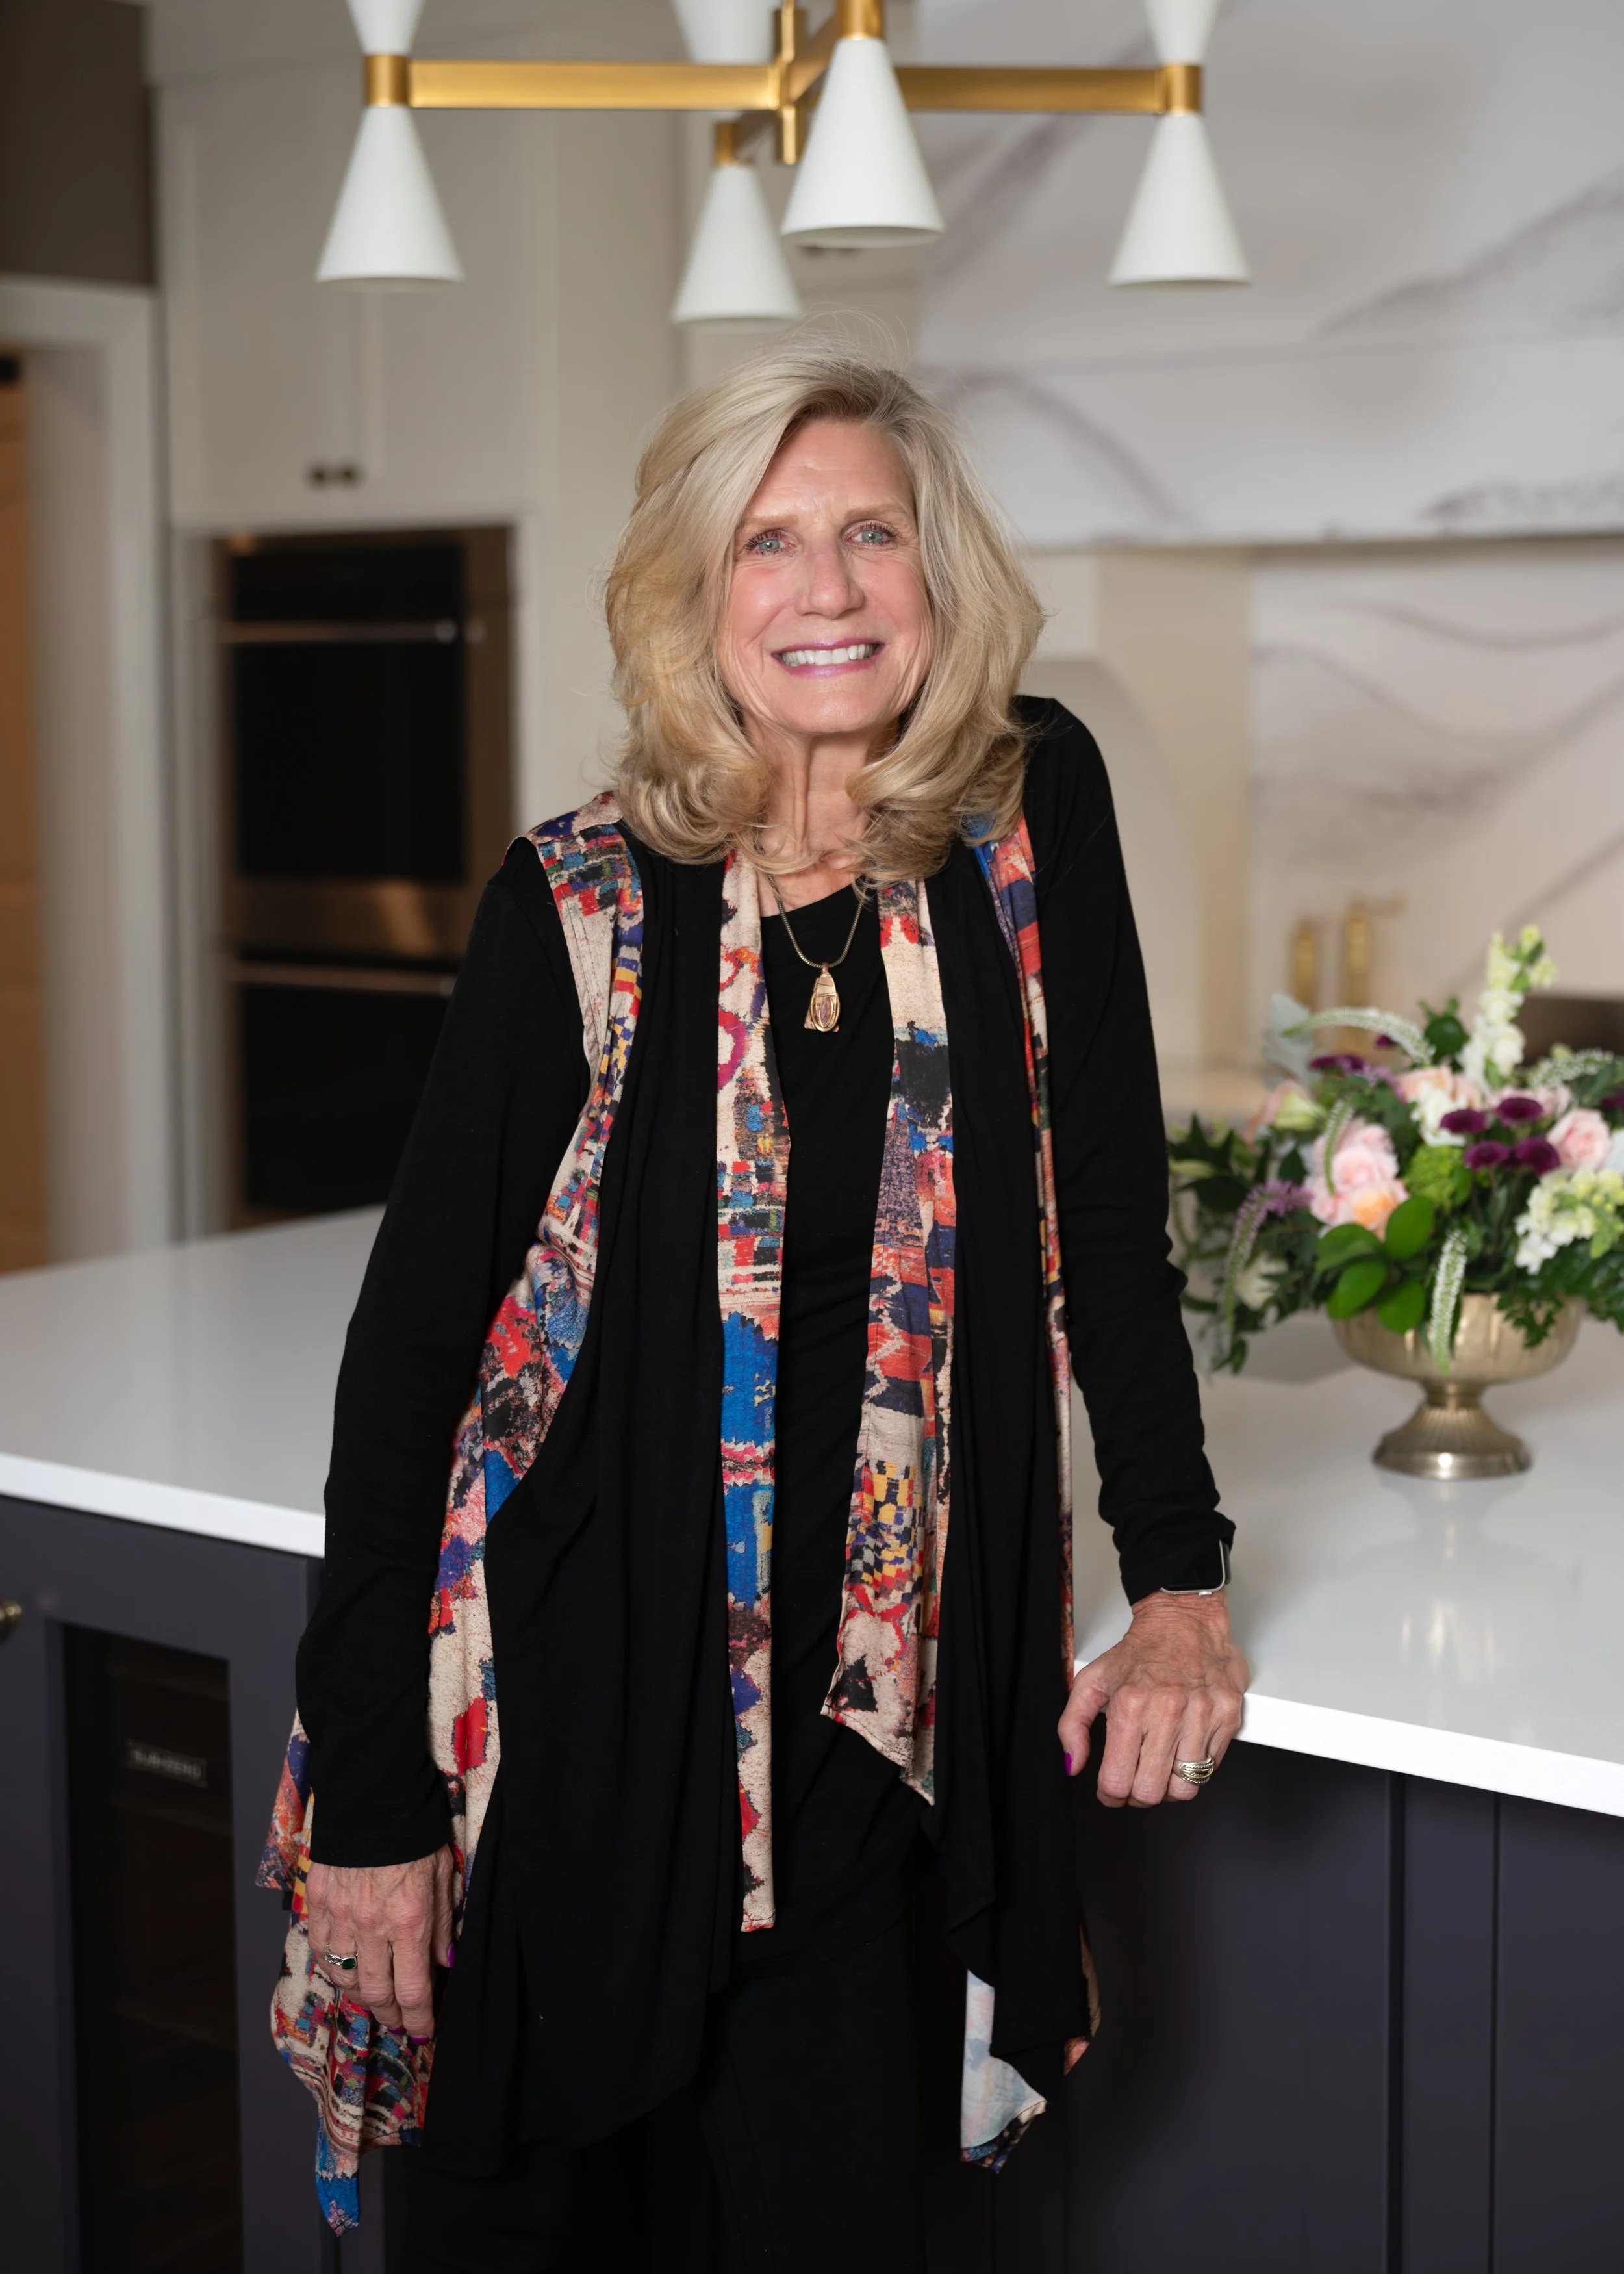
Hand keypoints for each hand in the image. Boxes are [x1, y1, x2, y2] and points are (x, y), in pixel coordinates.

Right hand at [305, 1848, 454, 2036]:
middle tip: (400, 2020)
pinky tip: (348, 1969)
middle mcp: (372, 1926)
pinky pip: (322, 1952)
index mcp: (409, 1920)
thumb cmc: (415, 1835)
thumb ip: (441, 1925)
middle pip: (376, 1995)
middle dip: (390, 2016)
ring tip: (376, 1997)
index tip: (424, 2032)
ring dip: (362, 1995)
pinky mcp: (318, 1904)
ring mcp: (340, 1917)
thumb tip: (443, 1964)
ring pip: (345, 1979)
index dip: (419, 2020)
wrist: (373, 1798)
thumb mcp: (443, 1877)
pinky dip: (336, 1968)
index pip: (413, 1991)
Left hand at [1059, 1592, 1247, 1807]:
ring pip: (1185, 1787)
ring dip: (1168, 1785)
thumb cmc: (1140, 1650)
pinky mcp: (1228, 1715)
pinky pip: (1211, 1768)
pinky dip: (1194, 1768)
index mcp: (1130, 1704)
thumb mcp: (1092, 1680)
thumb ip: (1072, 1724)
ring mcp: (1202, 1714)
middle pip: (1152, 1791)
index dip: (1110, 1794)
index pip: (1118, 1780)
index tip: (1110, 1789)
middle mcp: (1168, 1710)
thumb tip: (1073, 1763)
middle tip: (1134, 1780)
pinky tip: (1182, 1748)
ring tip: (1160, 1765)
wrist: (1184, 1617)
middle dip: (1138, 1795)